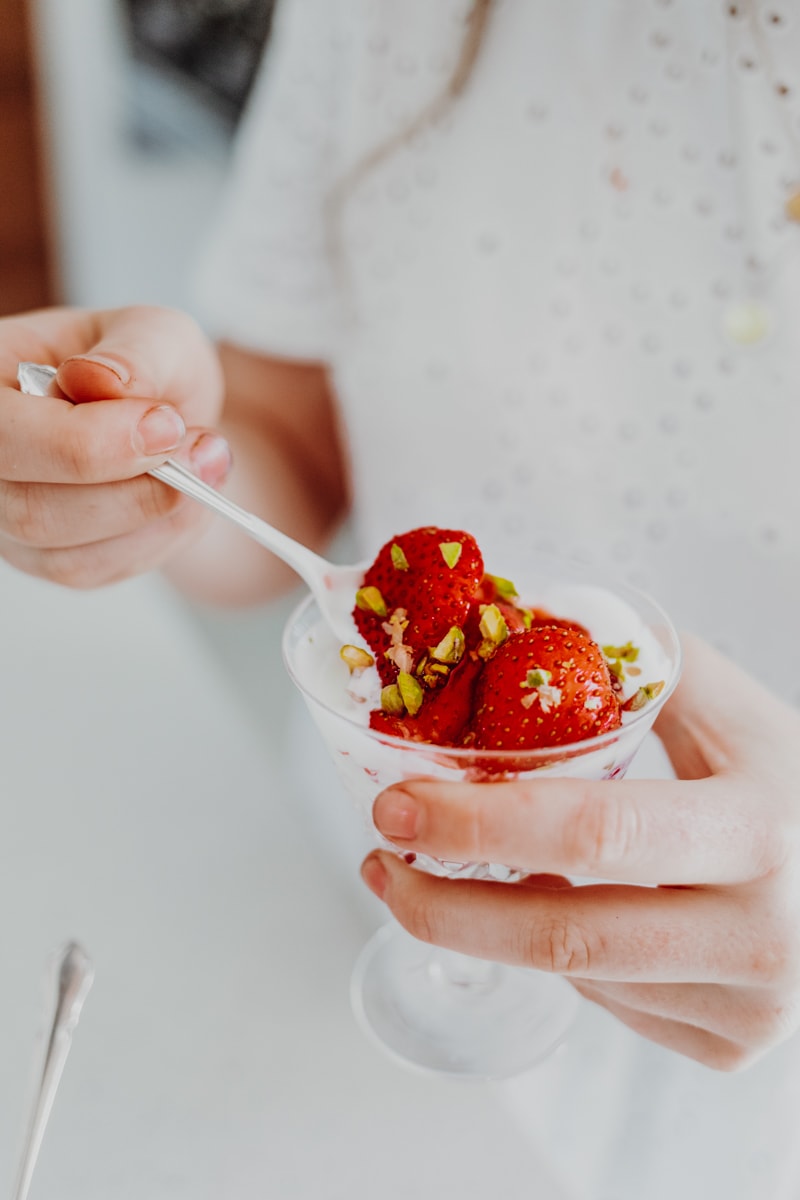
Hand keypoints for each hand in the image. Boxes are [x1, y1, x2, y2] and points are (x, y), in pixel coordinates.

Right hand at [0, 306, 229, 586]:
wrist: (161, 413)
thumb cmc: (143, 367)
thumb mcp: (154, 333)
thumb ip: (136, 352)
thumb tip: (102, 381)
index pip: (6, 434)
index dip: (90, 443)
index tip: (167, 425)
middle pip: (30, 511)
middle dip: (134, 491)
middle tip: (204, 450)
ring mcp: (5, 517)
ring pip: (68, 556)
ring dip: (153, 517)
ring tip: (204, 464)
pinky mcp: (42, 558)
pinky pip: (96, 572)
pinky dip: (155, 540)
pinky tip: (184, 497)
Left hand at [361, 635, 799, 1069]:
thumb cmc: (795, 786)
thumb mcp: (739, 715)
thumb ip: (641, 668)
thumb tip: (517, 621)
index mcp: (759, 829)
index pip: (596, 833)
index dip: (480, 823)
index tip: (398, 803)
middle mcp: (763, 935)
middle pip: (563, 937)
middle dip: (444, 903)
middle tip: (383, 858)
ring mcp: (750, 1006)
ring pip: (573, 977)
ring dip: (485, 928)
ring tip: (435, 879)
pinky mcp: (731, 1046)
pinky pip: (606, 1004)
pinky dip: (556, 957)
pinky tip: (546, 911)